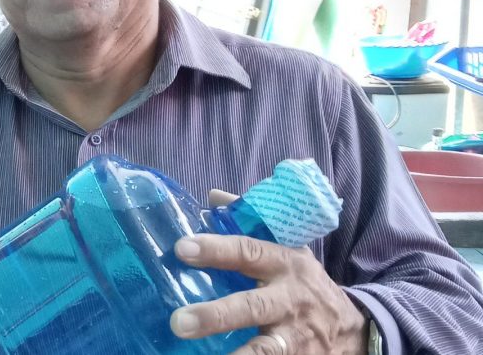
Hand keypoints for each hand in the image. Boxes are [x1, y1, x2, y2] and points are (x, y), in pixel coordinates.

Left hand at [169, 234, 367, 354]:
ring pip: (265, 349)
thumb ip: (253, 223)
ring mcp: (296, 336)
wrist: (357, 329)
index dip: (216, 249)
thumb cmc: (306, 283)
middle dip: (215, 315)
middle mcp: (290, 300)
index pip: (248, 252)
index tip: (183, 248)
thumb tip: (214, 196)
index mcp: (285, 264)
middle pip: (252, 307)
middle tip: (179, 322)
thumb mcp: (290, 249)